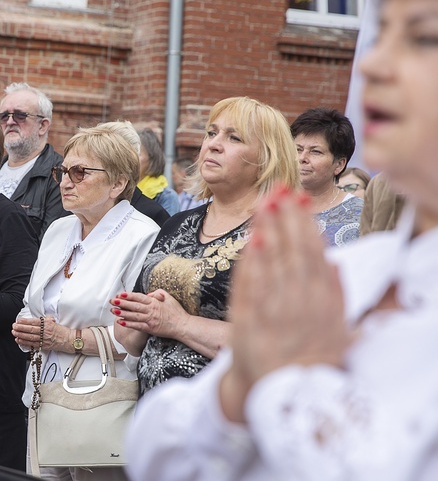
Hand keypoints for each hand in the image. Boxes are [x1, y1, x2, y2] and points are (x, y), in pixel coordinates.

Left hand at [12, 316, 68, 350]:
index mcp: (48, 324)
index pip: (34, 322)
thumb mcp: (55, 322)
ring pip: (30, 337)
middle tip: (14, 326)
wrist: (70, 340)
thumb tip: (41, 318)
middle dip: (20, 328)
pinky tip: (19, 340)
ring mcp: (44, 340)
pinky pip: (32, 344)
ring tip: (14, 333)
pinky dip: (25, 342)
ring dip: (21, 335)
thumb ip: (47, 319)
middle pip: (30, 329)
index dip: (25, 321)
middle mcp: (45, 332)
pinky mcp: (44, 346)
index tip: (18, 321)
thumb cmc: (63, 331)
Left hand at [109, 289, 188, 338]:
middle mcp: (151, 310)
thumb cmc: (177, 312)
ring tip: (113, 311)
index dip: (129, 296)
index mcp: (155, 302)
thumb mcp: (169, 297)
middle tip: (112, 301)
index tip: (120, 294)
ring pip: (134, 315)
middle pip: (134, 306)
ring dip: (122, 313)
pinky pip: (138, 326)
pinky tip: (121, 322)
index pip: (139, 297)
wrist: (183, 326)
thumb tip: (148, 294)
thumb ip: (158, 293)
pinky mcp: (151, 328)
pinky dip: (129, 323)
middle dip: (122, 303)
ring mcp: (151, 320)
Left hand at [222, 188, 348, 420]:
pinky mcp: (250, 322)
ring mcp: (273, 312)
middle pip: (292, 252)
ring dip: (269, 231)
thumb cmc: (309, 358)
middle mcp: (299, 303)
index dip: (303, 223)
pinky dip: (253, 264)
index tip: (297, 199)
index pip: (312, 253)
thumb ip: (336, 294)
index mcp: (321, 301)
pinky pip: (251, 288)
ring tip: (265, 204)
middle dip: (285, 218)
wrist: (283, 394)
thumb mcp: (336, 328)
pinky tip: (253, 241)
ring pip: (272, 264)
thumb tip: (335, 262)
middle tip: (279, 190)